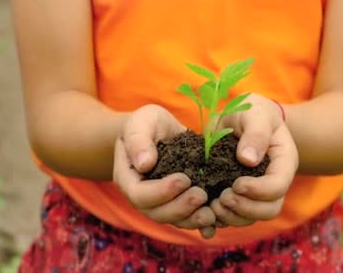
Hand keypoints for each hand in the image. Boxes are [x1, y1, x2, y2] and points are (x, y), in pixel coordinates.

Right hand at [113, 105, 216, 238]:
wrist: (161, 130)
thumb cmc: (148, 123)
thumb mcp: (142, 121)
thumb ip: (138, 139)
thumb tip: (144, 164)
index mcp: (128, 178)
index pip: (139, 194)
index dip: (161, 191)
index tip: (184, 179)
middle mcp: (141, 196)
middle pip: (156, 212)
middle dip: (180, 207)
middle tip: (201, 195)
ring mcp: (159, 203)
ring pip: (172, 219)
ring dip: (192, 219)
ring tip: (211, 212)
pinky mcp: (177, 203)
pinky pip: (186, 218)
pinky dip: (199, 221)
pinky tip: (215, 219)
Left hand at [211, 94, 298, 226]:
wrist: (241, 117)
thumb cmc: (253, 112)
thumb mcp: (256, 114)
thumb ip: (255, 133)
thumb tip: (248, 160)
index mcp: (283, 162)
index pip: (279, 186)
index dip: (259, 190)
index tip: (236, 184)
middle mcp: (274, 182)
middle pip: (269, 209)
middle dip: (245, 208)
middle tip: (223, 198)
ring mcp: (258, 193)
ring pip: (251, 218)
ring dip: (232, 217)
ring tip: (213, 204)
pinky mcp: (240, 197)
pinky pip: (234, 217)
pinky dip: (220, 219)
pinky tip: (207, 211)